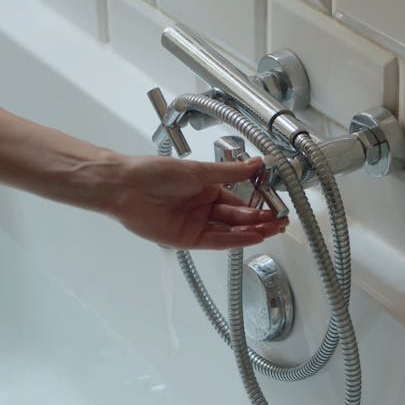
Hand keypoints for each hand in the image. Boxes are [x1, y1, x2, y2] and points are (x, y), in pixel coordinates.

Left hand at [99, 152, 287, 249]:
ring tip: (270, 231)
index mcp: (206, 190)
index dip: (257, 206)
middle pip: (236, 218)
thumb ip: (230, 172)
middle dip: (259, 221)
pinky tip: (249, 237)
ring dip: (249, 232)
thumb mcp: (199, 171)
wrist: (125, 187)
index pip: (238, 200)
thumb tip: (256, 163)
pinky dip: (233, 240)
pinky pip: (214, 241)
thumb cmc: (154, 173)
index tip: (275, 208)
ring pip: (228, 231)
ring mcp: (194, 225)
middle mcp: (202, 208)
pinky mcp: (185, 239)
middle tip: (279, 223)